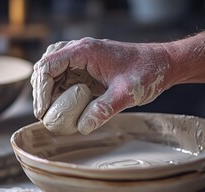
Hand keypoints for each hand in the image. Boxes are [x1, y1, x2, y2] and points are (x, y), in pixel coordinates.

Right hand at [31, 37, 172, 133]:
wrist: (163, 63)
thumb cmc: (147, 72)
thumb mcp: (127, 93)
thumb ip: (105, 109)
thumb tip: (82, 127)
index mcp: (85, 51)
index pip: (48, 65)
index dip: (41, 89)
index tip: (43, 111)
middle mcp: (81, 50)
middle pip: (46, 66)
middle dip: (41, 90)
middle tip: (44, 114)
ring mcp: (84, 57)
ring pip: (54, 70)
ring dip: (49, 90)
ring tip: (50, 111)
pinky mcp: (89, 66)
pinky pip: (66, 75)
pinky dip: (60, 90)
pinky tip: (63, 106)